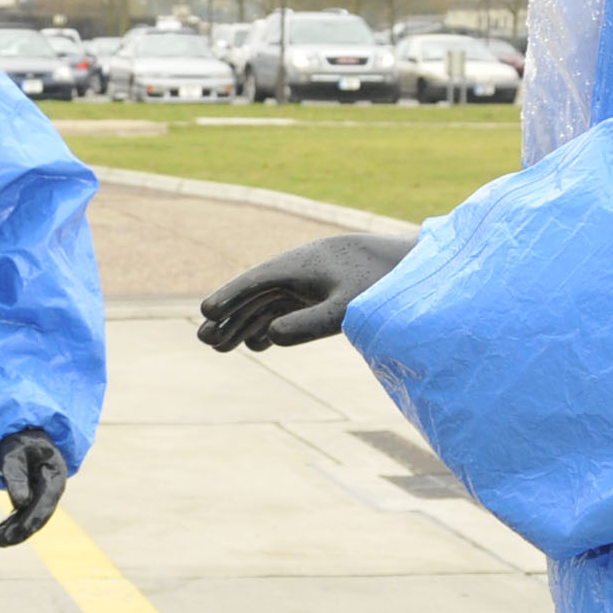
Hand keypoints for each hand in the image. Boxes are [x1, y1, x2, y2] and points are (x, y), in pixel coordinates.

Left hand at [0, 427, 67, 547]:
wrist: (25, 428)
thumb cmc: (19, 437)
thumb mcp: (13, 453)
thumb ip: (16, 476)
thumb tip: (20, 503)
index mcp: (54, 477)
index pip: (43, 506)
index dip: (28, 523)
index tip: (11, 536)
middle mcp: (52, 488)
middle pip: (38, 516)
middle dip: (18, 532)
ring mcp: (43, 491)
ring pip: (30, 517)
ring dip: (13, 530)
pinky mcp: (33, 493)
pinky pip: (24, 512)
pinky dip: (11, 523)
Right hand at [198, 234, 416, 352]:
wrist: (409, 269)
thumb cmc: (379, 286)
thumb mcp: (346, 309)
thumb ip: (309, 324)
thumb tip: (268, 338)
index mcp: (300, 265)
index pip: (256, 281)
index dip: (230, 296)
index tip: (207, 312)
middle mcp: (298, 272)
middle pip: (254, 296)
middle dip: (228, 317)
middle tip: (203, 339)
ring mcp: (307, 284)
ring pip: (267, 306)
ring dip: (243, 325)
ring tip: (218, 347)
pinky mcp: (319, 296)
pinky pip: (285, 311)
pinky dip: (267, 326)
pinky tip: (254, 344)